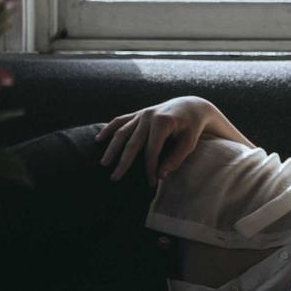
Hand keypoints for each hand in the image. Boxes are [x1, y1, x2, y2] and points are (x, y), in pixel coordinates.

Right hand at [93, 96, 217, 184]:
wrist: (190, 106)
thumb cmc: (192, 127)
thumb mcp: (189, 143)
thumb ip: (176, 159)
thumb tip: (160, 175)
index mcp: (162, 122)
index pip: (151, 151)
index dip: (150, 168)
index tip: (151, 183)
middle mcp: (149, 116)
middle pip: (132, 143)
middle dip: (123, 162)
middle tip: (115, 178)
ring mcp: (142, 113)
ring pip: (122, 132)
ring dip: (112, 148)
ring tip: (104, 163)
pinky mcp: (138, 113)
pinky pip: (120, 120)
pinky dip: (109, 129)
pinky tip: (99, 139)